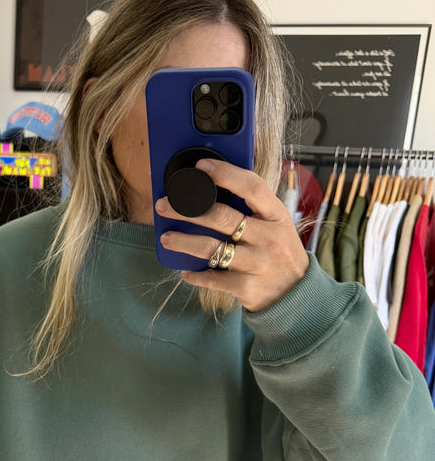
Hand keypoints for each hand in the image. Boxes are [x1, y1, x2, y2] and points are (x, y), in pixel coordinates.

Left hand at [155, 157, 308, 311]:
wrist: (297, 293)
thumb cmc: (279, 252)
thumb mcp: (276, 224)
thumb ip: (253, 209)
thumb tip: (213, 189)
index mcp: (276, 216)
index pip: (252, 187)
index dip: (226, 174)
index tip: (202, 167)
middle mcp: (268, 238)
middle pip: (222, 217)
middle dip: (187, 210)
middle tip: (164, 207)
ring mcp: (257, 263)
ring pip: (211, 248)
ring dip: (183, 242)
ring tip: (167, 239)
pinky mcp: (246, 287)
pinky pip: (212, 278)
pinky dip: (195, 275)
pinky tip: (186, 272)